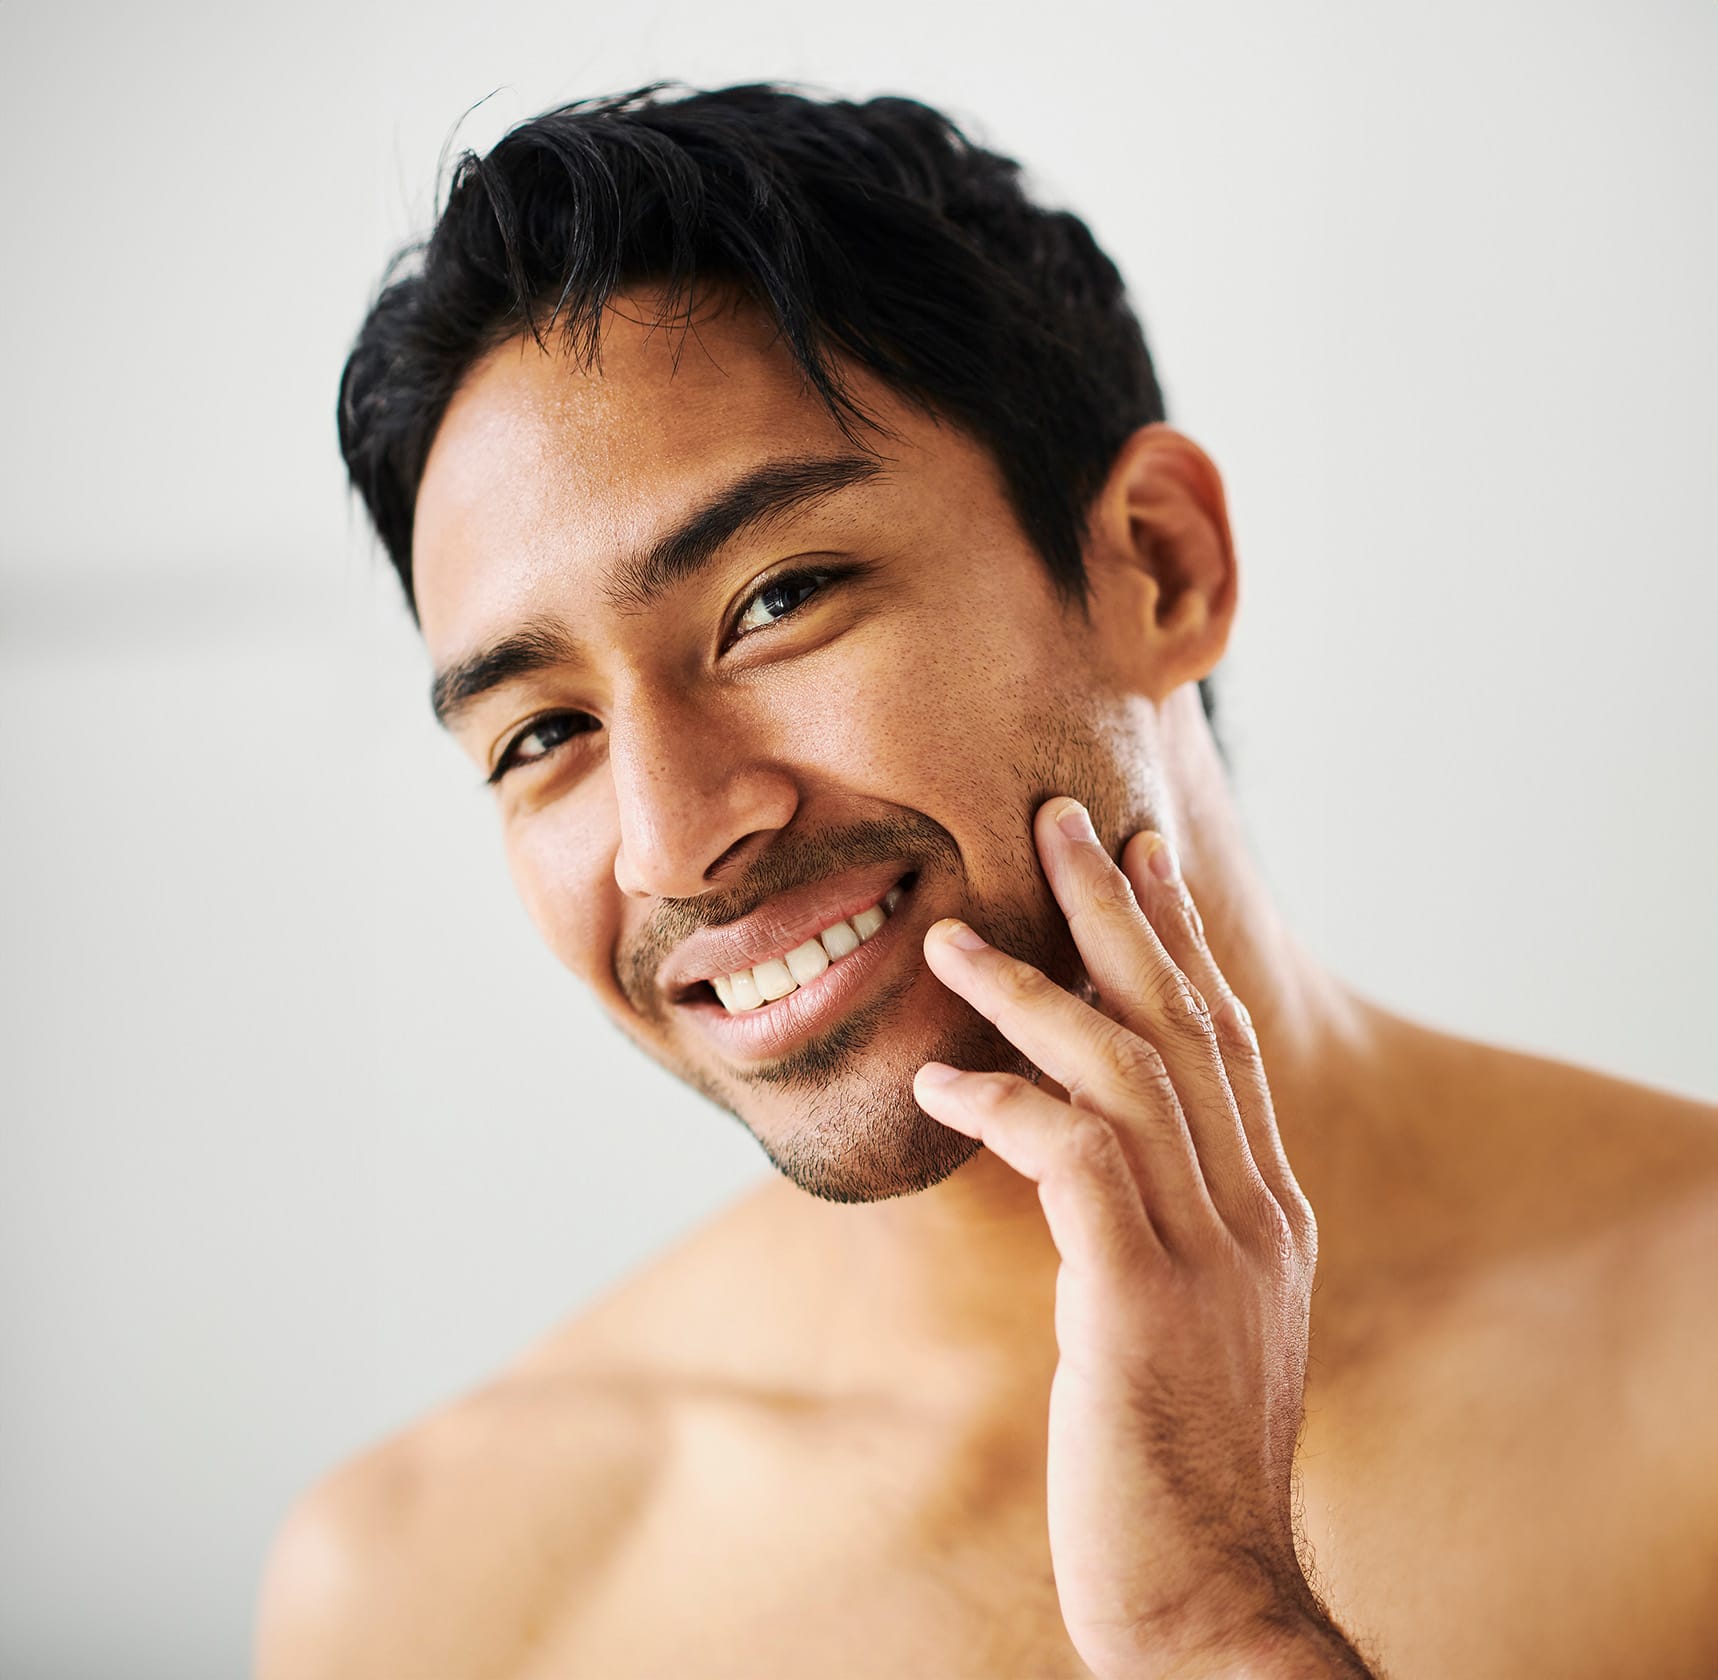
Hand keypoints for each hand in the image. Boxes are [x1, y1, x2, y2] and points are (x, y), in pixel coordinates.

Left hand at [912, 798, 1349, 1678]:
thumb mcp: (1182, 1323)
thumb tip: (1089, 1158)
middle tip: (1066, 818)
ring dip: (1041, 988)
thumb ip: (1159, 1228)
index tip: (1139, 855)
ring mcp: (1210, 1252)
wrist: (1210, 1599)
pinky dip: (1008, 1100)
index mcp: (1269, 1211)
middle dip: (1123, 911)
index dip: (1179, 941)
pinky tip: (941, 1076)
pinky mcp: (1143, 1299)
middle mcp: (1256, 1212)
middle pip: (1186, 1020)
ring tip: (954, 936)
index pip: (1226, 1041)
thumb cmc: (1173, 1461)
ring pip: (1129, 1069)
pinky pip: (1074, 1156)